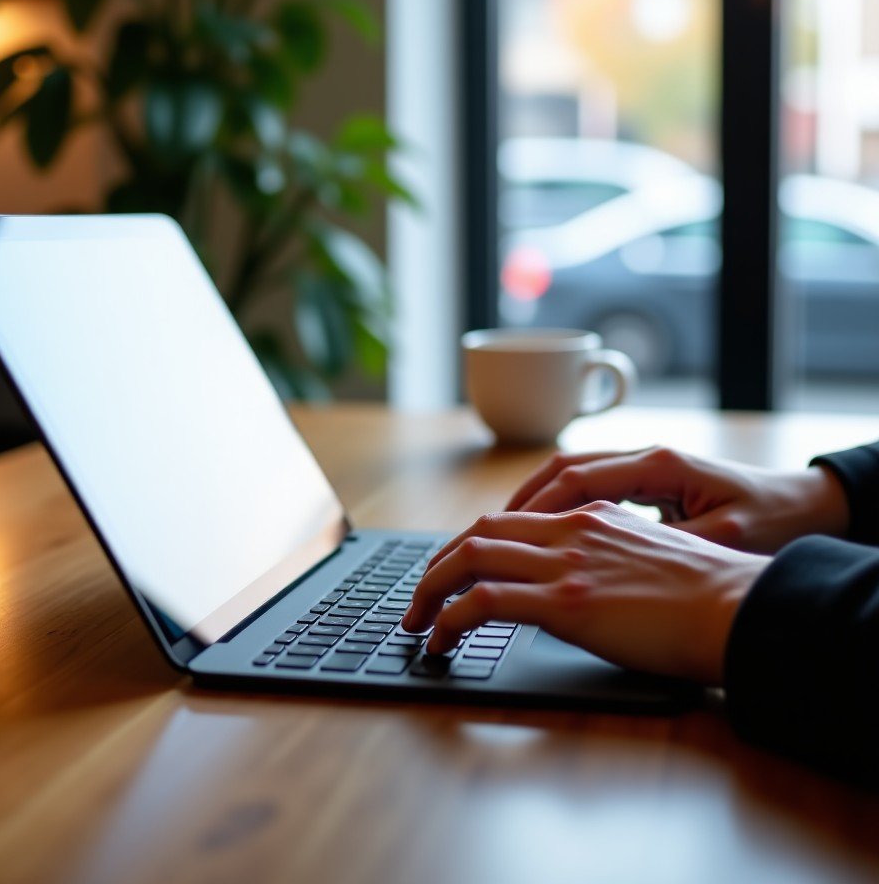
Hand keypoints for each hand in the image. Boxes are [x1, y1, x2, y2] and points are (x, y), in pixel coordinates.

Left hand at [402, 502, 768, 683]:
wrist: (740, 607)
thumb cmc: (710, 593)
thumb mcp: (651, 554)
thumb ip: (609, 555)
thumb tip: (587, 581)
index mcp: (591, 517)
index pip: (510, 521)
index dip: (470, 545)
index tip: (452, 570)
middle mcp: (570, 530)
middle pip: (478, 533)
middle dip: (438, 564)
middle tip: (419, 596)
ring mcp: (565, 563)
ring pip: (470, 559)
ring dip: (430, 589)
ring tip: (414, 621)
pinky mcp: (566, 602)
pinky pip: (484, 602)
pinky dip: (449, 617)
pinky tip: (440, 639)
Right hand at [503, 447, 849, 555]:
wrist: (807, 504)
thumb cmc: (771, 522)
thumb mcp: (718, 539)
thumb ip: (662, 545)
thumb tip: (603, 562)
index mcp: (658, 465)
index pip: (577, 477)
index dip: (534, 506)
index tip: (502, 534)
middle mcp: (644, 457)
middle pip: (563, 468)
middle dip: (519, 502)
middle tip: (483, 537)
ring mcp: (644, 466)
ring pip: (570, 474)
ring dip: (533, 502)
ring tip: (500, 535)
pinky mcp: (648, 482)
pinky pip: (588, 486)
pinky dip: (557, 506)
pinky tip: (543, 533)